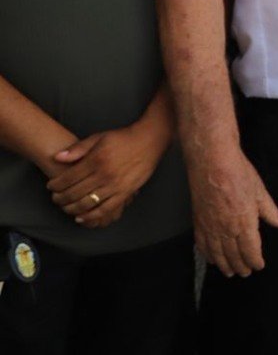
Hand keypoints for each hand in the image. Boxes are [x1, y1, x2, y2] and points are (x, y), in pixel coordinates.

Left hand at [46, 122, 167, 227]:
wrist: (150, 140)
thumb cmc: (123, 138)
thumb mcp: (99, 137)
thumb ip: (78, 148)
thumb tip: (58, 157)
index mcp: (96, 160)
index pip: (68, 178)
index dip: (55, 184)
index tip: (51, 186)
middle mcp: (104, 175)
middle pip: (74, 193)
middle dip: (60, 198)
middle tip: (55, 198)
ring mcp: (115, 185)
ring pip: (87, 203)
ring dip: (71, 208)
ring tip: (65, 207)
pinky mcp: (126, 192)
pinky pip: (105, 209)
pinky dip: (91, 216)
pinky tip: (81, 217)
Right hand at [186, 147, 277, 276]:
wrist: (212, 162)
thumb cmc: (239, 174)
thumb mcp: (260, 192)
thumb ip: (270, 211)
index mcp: (244, 223)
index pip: (251, 250)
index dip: (255, 261)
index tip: (259, 266)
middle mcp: (226, 229)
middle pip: (233, 255)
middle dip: (241, 266)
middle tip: (245, 273)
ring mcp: (210, 227)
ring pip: (217, 253)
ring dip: (224, 265)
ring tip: (230, 272)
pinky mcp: (198, 222)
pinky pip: (202, 245)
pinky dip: (207, 254)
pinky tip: (211, 259)